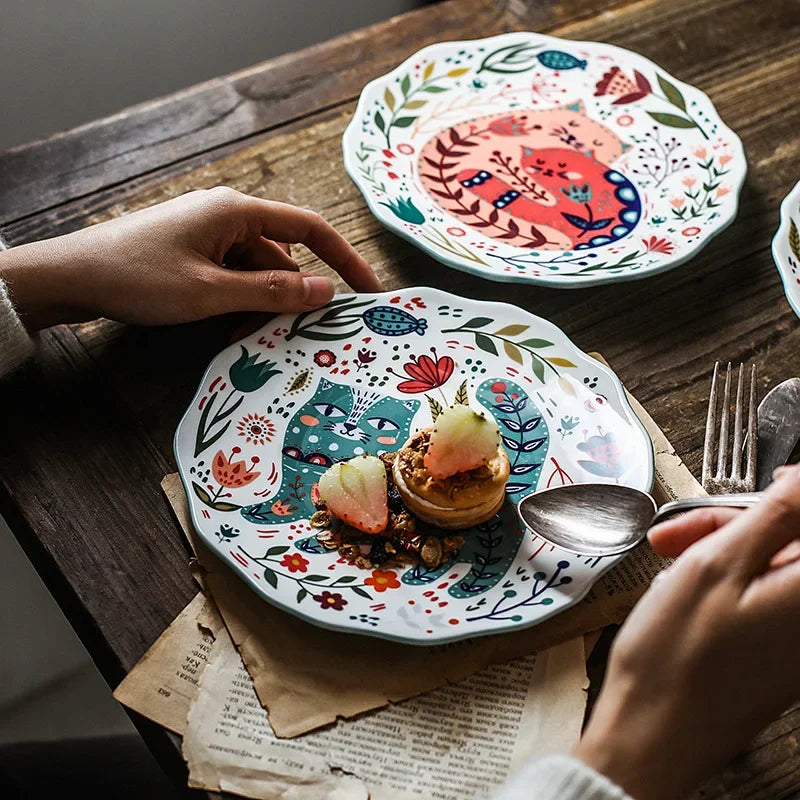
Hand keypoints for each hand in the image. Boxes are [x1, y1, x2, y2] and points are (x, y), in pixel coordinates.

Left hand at [0, 187, 381, 330]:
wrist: (71, 276)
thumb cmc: (138, 277)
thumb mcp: (211, 292)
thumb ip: (272, 292)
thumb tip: (327, 292)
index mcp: (237, 212)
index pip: (310, 229)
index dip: (345, 259)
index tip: (369, 290)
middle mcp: (228, 216)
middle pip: (283, 257)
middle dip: (292, 295)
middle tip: (303, 334)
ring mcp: (210, 235)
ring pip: (258, 272)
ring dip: (262, 303)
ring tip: (252, 336)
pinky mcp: (195, 252)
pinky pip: (234, 276)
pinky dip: (239, 301)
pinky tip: (229, 326)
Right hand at [574, 465, 799, 799]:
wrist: (655, 734)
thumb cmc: (676, 659)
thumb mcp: (715, 566)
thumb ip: (773, 515)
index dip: (788, 493)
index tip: (759, 487)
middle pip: (790, 543)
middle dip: (737, 524)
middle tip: (682, 531)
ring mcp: (796, 638)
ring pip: (770, 566)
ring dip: (722, 550)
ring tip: (669, 555)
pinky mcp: (778, 652)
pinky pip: (760, 596)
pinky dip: (724, 580)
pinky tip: (684, 582)